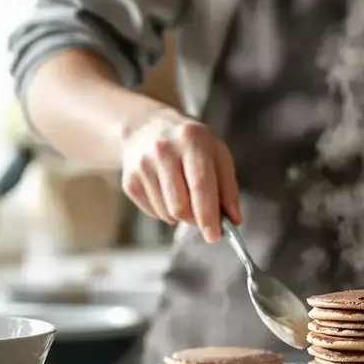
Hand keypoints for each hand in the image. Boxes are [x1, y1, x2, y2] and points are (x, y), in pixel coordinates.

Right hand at [119, 108, 240, 243]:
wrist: (147, 128)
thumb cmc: (190, 144)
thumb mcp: (217, 153)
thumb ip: (228, 186)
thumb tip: (234, 219)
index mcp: (191, 141)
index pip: (200, 184)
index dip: (209, 215)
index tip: (215, 235)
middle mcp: (163, 151)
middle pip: (180, 206)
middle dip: (196, 219)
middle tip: (203, 214)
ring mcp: (142, 166)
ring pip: (167, 213)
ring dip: (181, 215)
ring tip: (183, 194)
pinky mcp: (129, 181)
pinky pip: (153, 213)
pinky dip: (165, 211)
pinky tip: (167, 192)